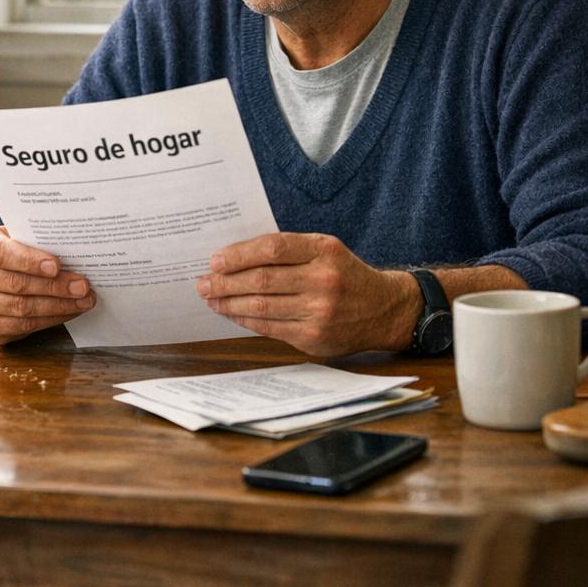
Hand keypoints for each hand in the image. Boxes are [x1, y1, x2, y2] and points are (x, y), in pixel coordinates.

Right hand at [0, 226, 95, 344]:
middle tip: (82, 286)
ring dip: (57, 307)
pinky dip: (49, 321)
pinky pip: (20, 327)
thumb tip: (74, 252)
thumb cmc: (6, 249)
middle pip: (15, 284)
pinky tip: (67, 312)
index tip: (57, 266)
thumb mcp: (12, 235)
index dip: (30, 261)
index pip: (2, 254)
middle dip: (54, 287)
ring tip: (83, 301)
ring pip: (20, 309)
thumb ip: (33, 240)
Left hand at [196, 232, 417, 356]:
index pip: (273, 248)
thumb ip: (288, 251)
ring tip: (211, 298)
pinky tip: (231, 313)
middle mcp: (323, 280)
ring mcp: (319, 311)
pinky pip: (270, 328)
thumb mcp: (325, 250)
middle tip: (203, 282)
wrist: (384, 309)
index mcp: (324, 250)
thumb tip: (235, 257)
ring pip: (262, 306)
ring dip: (229, 302)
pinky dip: (245, 319)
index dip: (239, 254)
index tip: (216, 260)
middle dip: (225, 281)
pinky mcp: (314, 338)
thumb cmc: (344, 274)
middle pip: (262, 279)